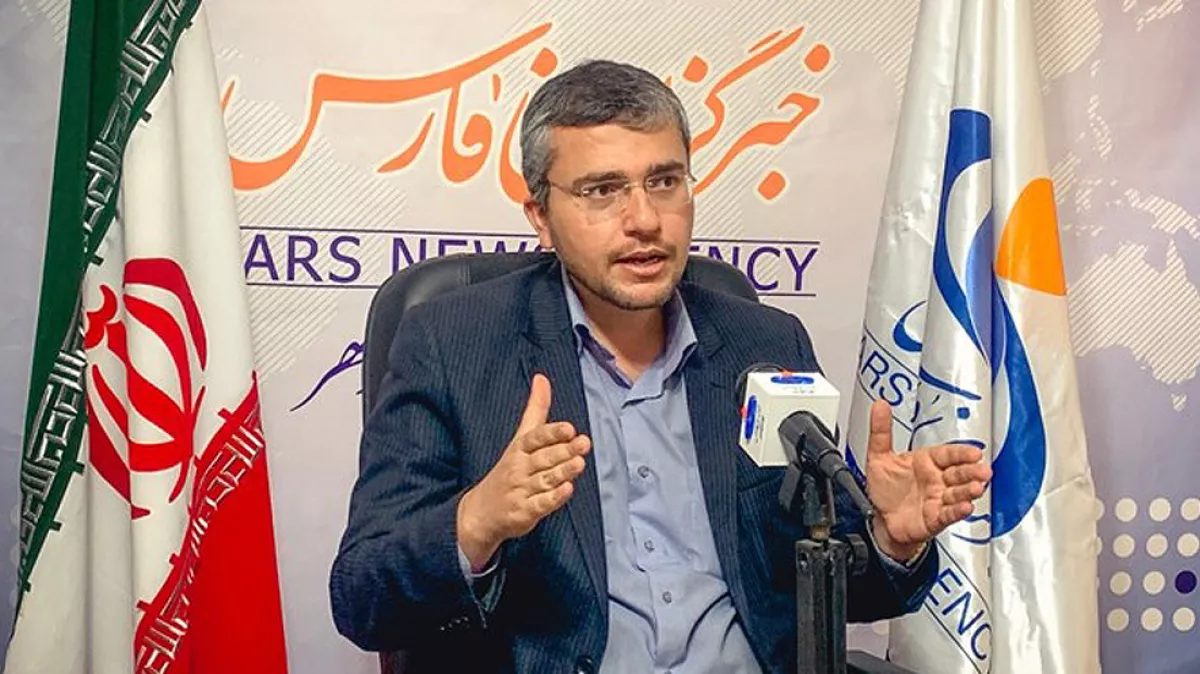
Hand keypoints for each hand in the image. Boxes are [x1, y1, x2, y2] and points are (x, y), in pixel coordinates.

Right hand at [457, 374, 590, 569]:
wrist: (481, 511)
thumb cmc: (509, 470)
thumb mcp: (519, 438)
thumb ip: (535, 410)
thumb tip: (542, 378)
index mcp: (519, 449)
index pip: (535, 438)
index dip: (552, 433)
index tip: (569, 428)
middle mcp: (519, 468)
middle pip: (543, 458)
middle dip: (564, 451)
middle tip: (584, 443)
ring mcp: (521, 491)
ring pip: (544, 480)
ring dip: (562, 472)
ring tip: (580, 463)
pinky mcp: (524, 512)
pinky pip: (540, 505)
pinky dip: (553, 498)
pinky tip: (567, 490)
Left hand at [864, 399, 991, 561]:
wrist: (881, 520)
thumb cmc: (886, 489)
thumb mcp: (879, 457)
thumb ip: (881, 432)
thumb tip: (880, 405)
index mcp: (927, 462)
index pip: (948, 454)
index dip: (962, 453)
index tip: (975, 452)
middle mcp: (937, 480)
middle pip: (959, 473)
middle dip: (972, 471)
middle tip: (983, 470)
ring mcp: (938, 499)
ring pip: (958, 493)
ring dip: (968, 490)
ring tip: (977, 488)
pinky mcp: (935, 518)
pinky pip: (949, 514)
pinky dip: (957, 511)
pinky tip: (965, 507)